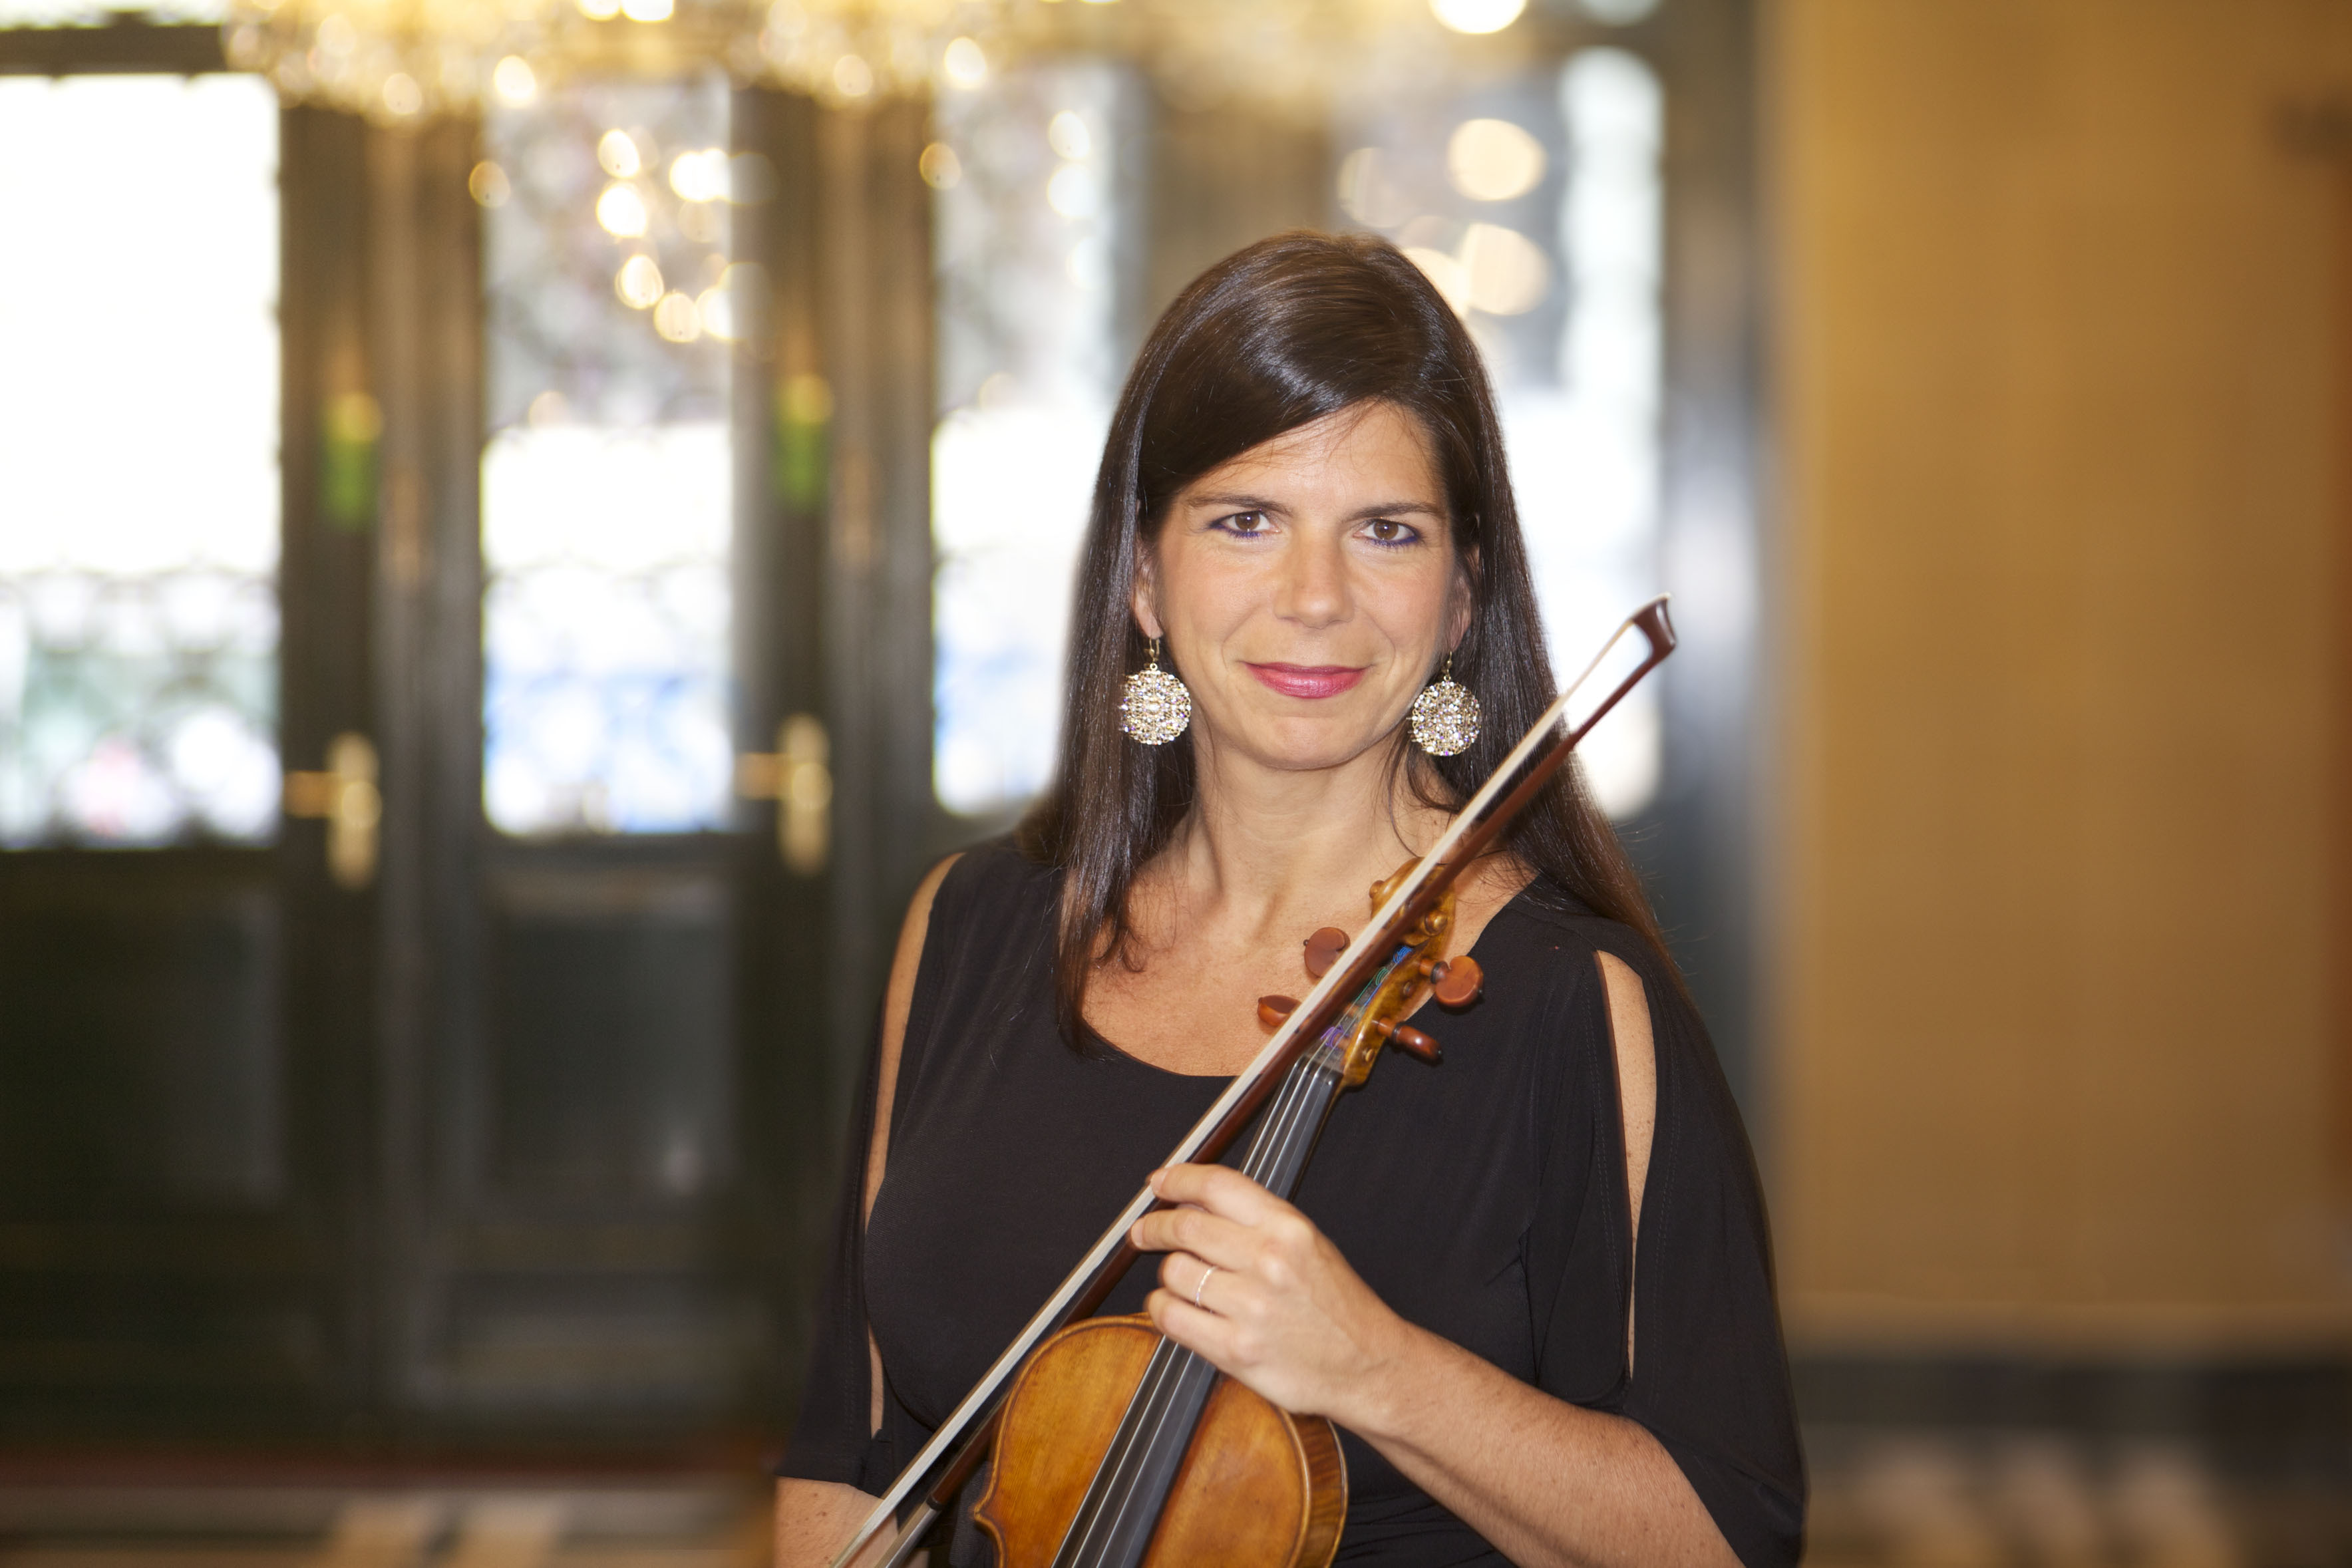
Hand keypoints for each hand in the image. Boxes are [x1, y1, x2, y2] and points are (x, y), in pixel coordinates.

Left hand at [1127, 1163, 1416, 1427]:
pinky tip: (1174, 1307)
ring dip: (1167, 1274)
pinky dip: (1161, 1308)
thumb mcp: (1306, 1244)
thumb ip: (1253, 1220)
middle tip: (1144, 1232)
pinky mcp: (1235, 1350)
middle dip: (1154, 1227)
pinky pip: (1171, 1317)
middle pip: (1184, 1227)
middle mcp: (1269, 1261)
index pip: (1216, 1185)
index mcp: (1288, 1228)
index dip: (1177, 1178)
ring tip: (1180, 1281)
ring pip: (1174, 1272)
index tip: (1159, 1183)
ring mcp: (1251, 1307)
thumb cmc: (1336, 1306)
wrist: (1367, 1365)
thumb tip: (1191, 1202)